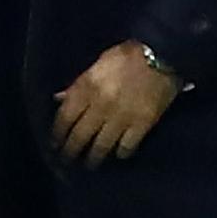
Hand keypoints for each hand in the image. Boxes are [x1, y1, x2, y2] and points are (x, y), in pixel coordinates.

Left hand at [53, 42, 179, 166]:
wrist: (163, 53)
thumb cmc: (129, 55)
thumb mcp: (99, 63)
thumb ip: (79, 84)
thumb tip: (59, 99)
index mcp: (87, 87)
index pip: (64, 118)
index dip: (57, 134)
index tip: (54, 144)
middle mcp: (100, 105)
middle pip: (80, 136)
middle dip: (70, 152)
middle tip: (67, 161)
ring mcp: (121, 117)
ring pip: (101, 146)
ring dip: (94, 158)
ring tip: (90, 164)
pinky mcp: (142, 124)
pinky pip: (127, 146)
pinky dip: (121, 153)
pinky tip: (119, 154)